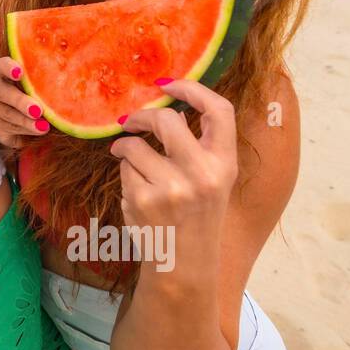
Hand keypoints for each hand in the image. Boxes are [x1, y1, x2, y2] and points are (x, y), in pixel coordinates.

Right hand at [0, 55, 49, 147]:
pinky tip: (38, 131)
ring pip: (6, 113)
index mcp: (7, 74)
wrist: (30, 127)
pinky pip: (8, 128)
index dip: (9, 68)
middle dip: (20, 101)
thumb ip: (48, 85)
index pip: (2, 65)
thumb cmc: (40, 99)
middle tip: (37, 110)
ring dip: (26, 120)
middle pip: (2, 91)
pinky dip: (25, 130)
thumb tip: (70, 84)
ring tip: (44, 127)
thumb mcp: (44, 90)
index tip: (19, 73)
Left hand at [110, 78, 237, 274]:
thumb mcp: (213, 181)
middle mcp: (203, 173)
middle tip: (130, 121)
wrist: (184, 266)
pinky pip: (124, 170)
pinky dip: (125, 176)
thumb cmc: (197, 217)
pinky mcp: (144, 200)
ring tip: (132, 164)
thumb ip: (199, 146)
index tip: (169, 84)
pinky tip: (138, 195)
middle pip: (165, 119)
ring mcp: (172, 187)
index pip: (219, 110)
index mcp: (225, 165)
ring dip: (127, 151)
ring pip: (135, 146)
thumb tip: (170, 106)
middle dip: (141, 116)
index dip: (193, 88)